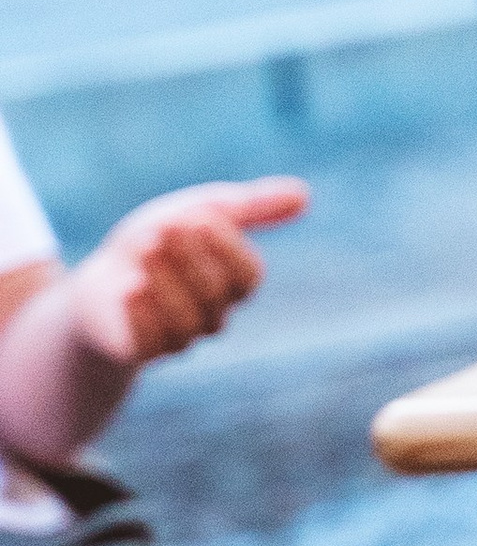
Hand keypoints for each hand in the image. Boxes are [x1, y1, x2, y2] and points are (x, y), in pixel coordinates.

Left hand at [64, 178, 306, 364]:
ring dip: (165, 282)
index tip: (196, 217)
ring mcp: (182, 336)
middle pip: (215, 293)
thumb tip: (304, 194)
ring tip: (143, 250)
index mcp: (235, 282)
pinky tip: (129, 289)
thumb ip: (251, 206)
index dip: (226, 248)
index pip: (248, 275)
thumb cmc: (161, 242)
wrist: (103, 278)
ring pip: (187, 320)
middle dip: (190, 257)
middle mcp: (215, 314)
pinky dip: (143, 316)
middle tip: (165, 227)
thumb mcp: (202, 211)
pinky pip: (152, 343)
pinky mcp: (143, 350)